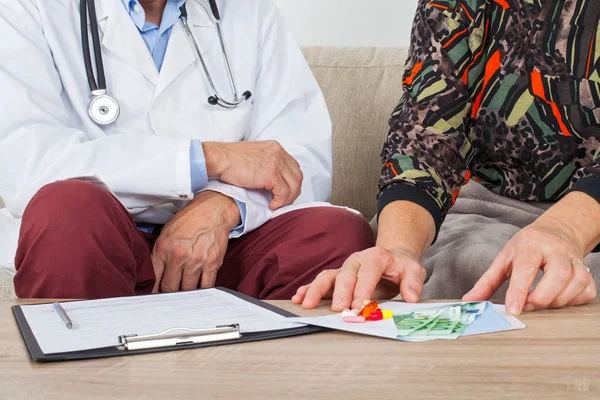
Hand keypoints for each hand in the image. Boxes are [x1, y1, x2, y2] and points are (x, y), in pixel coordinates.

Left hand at [151, 191, 239, 292]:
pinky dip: (202, 290)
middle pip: (169, 287)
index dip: (154, 290)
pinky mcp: (212, 264)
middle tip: (170, 293)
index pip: (154, 279)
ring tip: (185, 289)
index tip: (155, 295)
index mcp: (164, 248)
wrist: (213, 211)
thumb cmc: (189, 220)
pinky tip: (199, 288)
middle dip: (169, 292)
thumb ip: (159, 254)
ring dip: (185, 291)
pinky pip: (206, 286)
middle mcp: (179, 256)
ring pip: (187, 289)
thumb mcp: (166, 233)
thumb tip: (155, 276)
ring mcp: (196, 261)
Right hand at [203, 141, 302, 209]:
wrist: (218, 158)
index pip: (293, 167)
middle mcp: (279, 152)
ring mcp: (276, 162)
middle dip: (292, 192)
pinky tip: (271, 205)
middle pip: (297, 176)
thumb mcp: (254, 156)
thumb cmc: (229, 160)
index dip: (291, 182)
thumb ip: (266, 163)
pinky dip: (280, 202)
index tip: (284, 193)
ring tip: (276, 205)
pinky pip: (284, 192)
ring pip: (294, 186)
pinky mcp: (271, 173)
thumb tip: (272, 182)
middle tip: (282, 202)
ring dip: (287, 199)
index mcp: (275, 147)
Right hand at [292, 247, 426, 310]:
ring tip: (307, 304)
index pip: (368, 272)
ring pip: (327, 277)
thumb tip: (411, 297)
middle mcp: (356, 261)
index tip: (360, 305)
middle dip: (341, 292)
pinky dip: (308, 289)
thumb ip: (413, 282)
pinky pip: (321, 282)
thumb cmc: (401, 266)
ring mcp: (344, 269)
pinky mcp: (337, 279)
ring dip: (316, 290)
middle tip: (338, 309)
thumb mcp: (414, 270)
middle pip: (345, 275)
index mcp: (376, 257)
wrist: (393, 258)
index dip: (363, 288)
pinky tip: (298, 298)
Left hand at [463, 217, 596, 313]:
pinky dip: (573, 301)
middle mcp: (556, 249)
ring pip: (576, 283)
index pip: (526, 268)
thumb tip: (469, 301)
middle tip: (527, 305)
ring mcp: (575, 259)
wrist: (556, 232)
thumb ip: (487, 282)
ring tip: (539, 302)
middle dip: (542, 297)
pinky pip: (586, 291)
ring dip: (557, 301)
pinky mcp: (587, 271)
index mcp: (531, 244)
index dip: (520, 291)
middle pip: (559, 275)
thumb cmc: (526, 247)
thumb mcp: (503, 259)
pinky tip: (558, 298)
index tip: (513, 310)